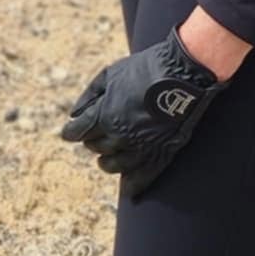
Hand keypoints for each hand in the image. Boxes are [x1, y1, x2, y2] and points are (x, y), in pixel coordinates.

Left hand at [60, 27, 228, 197]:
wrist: (183, 72)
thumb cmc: (145, 67)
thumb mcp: (111, 73)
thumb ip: (89, 95)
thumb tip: (74, 115)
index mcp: (104, 115)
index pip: (78, 132)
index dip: (72, 132)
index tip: (70, 132)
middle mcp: (119, 137)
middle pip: (96, 148)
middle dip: (93, 141)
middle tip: (96, 135)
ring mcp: (139, 149)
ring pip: (114, 166)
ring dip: (107, 162)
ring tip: (106, 158)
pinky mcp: (159, 155)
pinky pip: (140, 179)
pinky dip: (131, 185)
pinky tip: (126, 188)